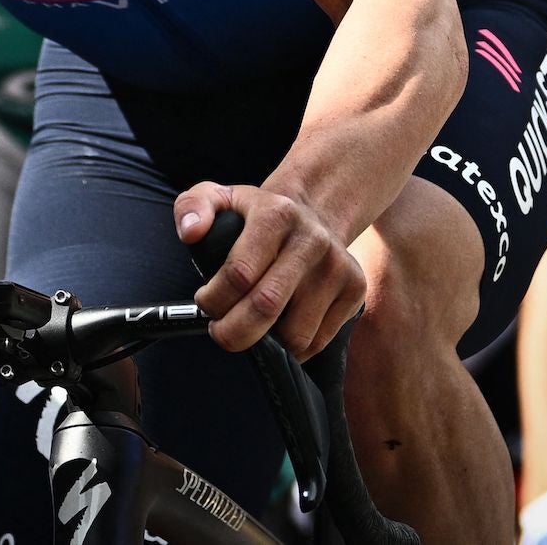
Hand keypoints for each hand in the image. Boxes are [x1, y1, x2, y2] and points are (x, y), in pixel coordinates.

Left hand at [174, 182, 365, 360]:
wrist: (313, 212)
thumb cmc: (256, 215)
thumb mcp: (219, 197)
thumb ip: (192, 208)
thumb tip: (191, 233)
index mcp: (276, 215)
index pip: (238, 273)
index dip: (214, 300)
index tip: (206, 304)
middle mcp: (312, 240)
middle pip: (266, 306)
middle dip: (234, 332)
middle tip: (221, 333)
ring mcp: (338, 267)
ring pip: (295, 334)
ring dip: (265, 344)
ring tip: (250, 328)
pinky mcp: (355, 290)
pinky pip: (319, 341)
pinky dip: (292, 349)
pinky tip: (278, 330)